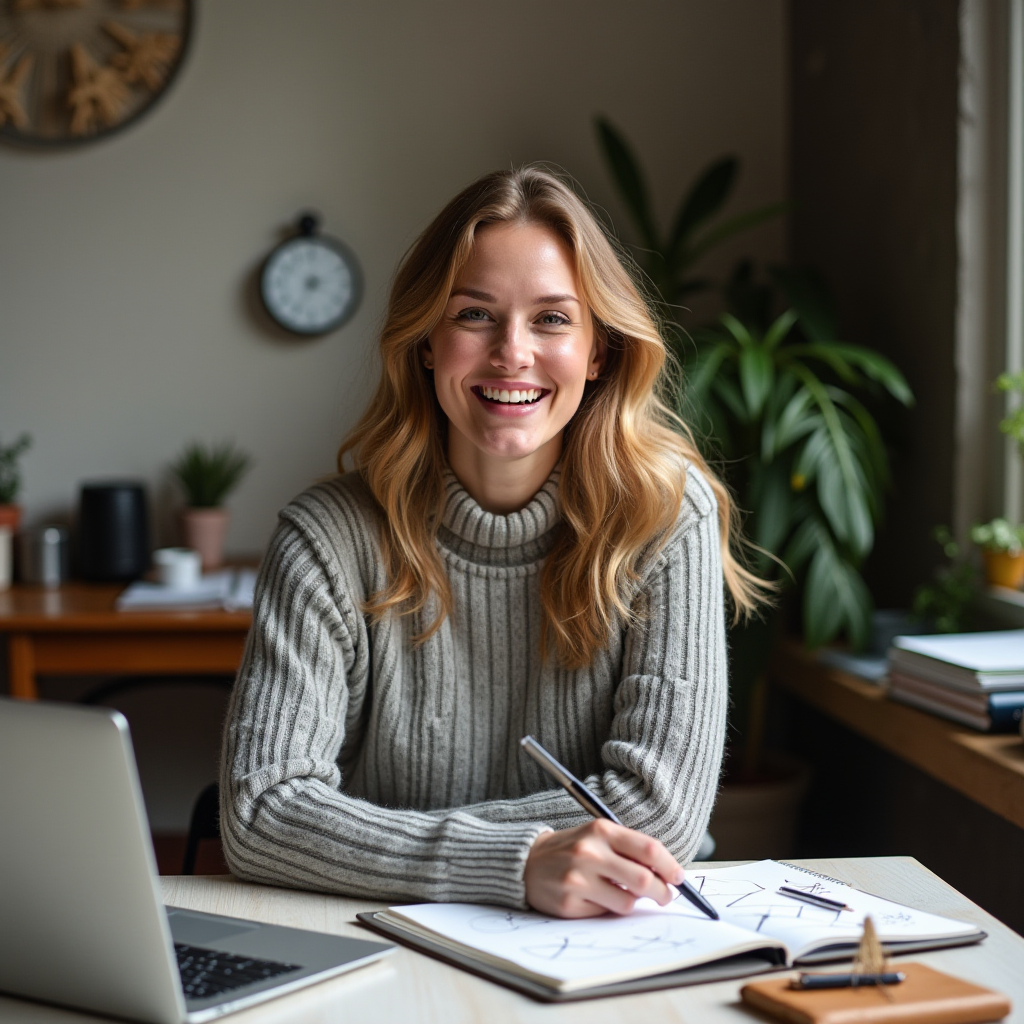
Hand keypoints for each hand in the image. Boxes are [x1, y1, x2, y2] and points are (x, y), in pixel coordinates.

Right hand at [524, 818, 683, 917]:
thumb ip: (630, 849)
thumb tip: (668, 873)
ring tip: (624, 894)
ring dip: (634, 902)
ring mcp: (578, 879)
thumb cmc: (572, 848)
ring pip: (628, 902)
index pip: (648, 849)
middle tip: (665, 895)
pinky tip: (598, 898)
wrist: (527, 861)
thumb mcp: (598, 836)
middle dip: (662, 892)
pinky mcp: (569, 904)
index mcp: (601, 830)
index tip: (679, 878)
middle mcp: (589, 853)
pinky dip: (610, 909)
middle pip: (644, 880)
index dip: (670, 866)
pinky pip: (606, 913)